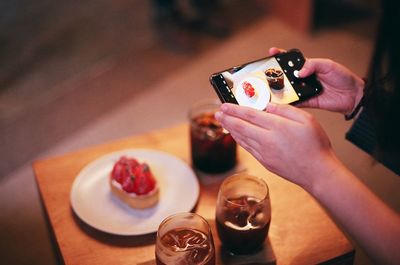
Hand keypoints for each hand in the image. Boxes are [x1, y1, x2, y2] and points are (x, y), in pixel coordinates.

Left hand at [215, 102, 337, 189]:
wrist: (317, 172)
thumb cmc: (315, 145)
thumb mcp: (306, 119)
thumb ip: (286, 110)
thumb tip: (268, 106)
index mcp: (277, 127)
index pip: (250, 114)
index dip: (235, 109)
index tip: (225, 105)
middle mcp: (267, 140)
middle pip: (241, 126)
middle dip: (227, 119)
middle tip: (217, 113)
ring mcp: (264, 152)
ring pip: (242, 138)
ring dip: (230, 129)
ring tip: (223, 122)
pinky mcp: (265, 162)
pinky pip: (247, 148)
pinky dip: (239, 140)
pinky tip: (236, 136)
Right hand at [269, 47, 364, 113]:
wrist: (353, 95)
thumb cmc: (342, 77)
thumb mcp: (328, 65)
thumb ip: (312, 65)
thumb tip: (298, 72)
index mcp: (308, 67)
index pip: (291, 60)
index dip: (280, 55)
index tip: (272, 52)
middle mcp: (303, 78)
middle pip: (285, 75)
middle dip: (275, 74)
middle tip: (266, 73)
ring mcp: (303, 90)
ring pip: (287, 89)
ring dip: (279, 89)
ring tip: (269, 88)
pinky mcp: (307, 102)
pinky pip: (294, 102)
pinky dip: (287, 102)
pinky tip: (279, 101)